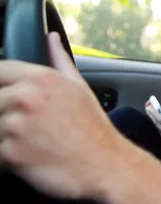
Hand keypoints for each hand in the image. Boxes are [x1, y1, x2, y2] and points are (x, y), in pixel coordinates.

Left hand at [0, 32, 134, 199]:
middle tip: (29, 126)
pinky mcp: (10, 153)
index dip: (2, 86)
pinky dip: (6, 155)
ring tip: (29, 142)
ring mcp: (16, 125)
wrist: (106, 165)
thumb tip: (52, 38)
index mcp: (40, 78)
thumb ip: (59, 59)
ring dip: (5, 135)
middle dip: (5, 114)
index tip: (11, 102)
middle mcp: (25, 97)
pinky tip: (28, 156)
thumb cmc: (93, 129)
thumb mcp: (79, 87)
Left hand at [144, 104, 160, 163]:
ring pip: (156, 127)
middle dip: (150, 114)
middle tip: (147, 106)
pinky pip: (158, 132)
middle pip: (156, 122)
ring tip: (149, 112)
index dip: (154, 112)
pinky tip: (155, 122)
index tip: (149, 106)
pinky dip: (156, 125)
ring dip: (152, 119)